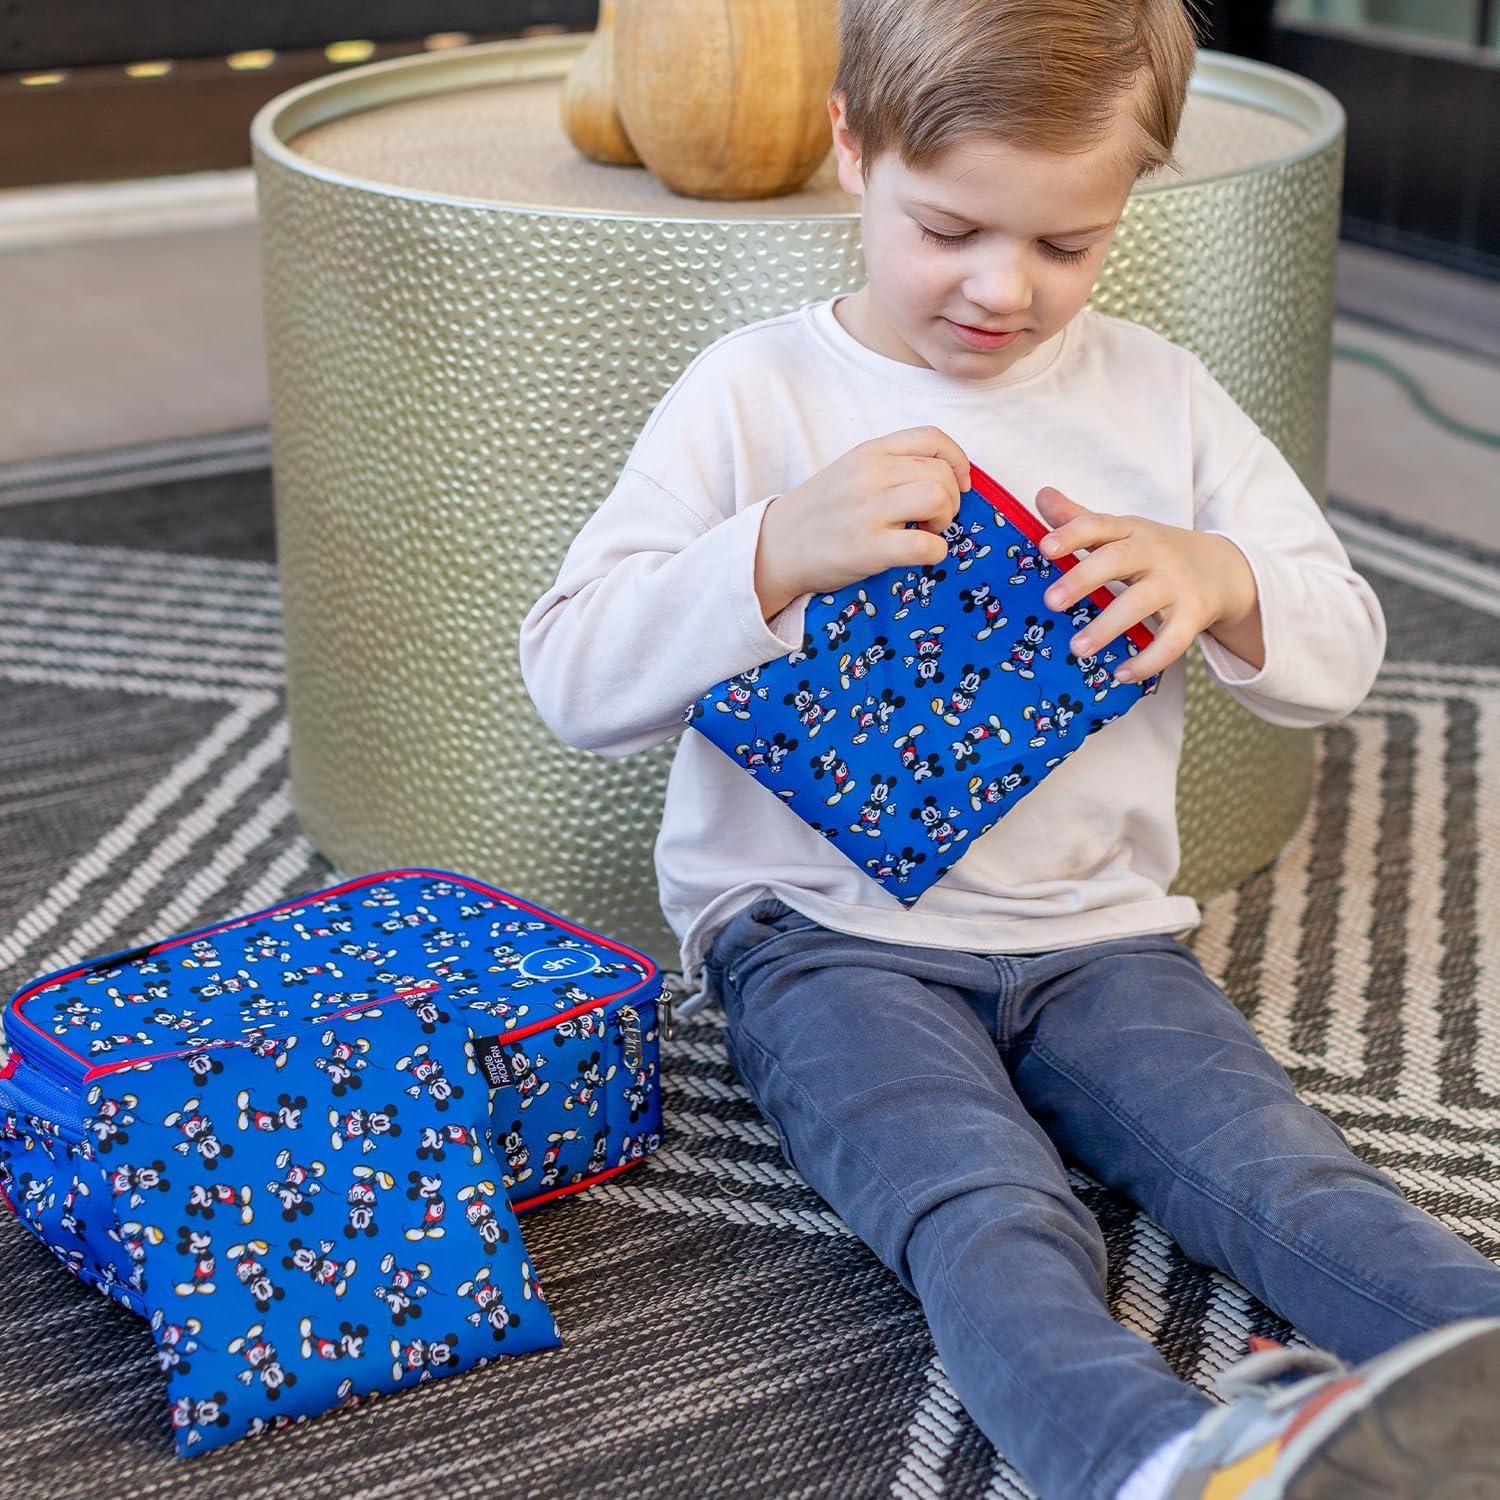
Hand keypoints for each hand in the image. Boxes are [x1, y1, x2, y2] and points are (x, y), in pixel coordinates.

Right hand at [755, 427, 971, 619]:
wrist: (775, 546)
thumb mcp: (851, 471)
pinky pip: (925, 545)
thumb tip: (946, 475)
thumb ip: (892, 465)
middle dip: (952, 498)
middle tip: (934, 518)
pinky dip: (935, 552)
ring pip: (938, 498)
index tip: (959, 484)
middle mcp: (870, 474)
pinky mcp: (868, 548)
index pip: (932, 438)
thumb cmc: (820, 512)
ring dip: (944, 520)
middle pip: (941, 472)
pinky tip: (920, 554)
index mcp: (869, 452)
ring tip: (926, 531)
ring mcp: (868, 510)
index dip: (958, 461)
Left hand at [1033, 486, 1258, 681]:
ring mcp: (1176, 584)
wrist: (1223, 568)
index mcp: (1130, 530)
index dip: (1072, 534)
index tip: (1044, 548)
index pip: (1098, 525)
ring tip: (1076, 649)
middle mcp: (1154, 553)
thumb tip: (1041, 494)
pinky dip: (1148, 661)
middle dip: (1083, 579)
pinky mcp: (1193, 615)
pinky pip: (1172, 641)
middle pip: (1118, 561)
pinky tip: (1121, 675)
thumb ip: (1080, 518)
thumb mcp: (1122, 531)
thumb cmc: (1154, 551)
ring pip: (1140, 604)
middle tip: (1051, 602)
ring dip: (1108, 627)